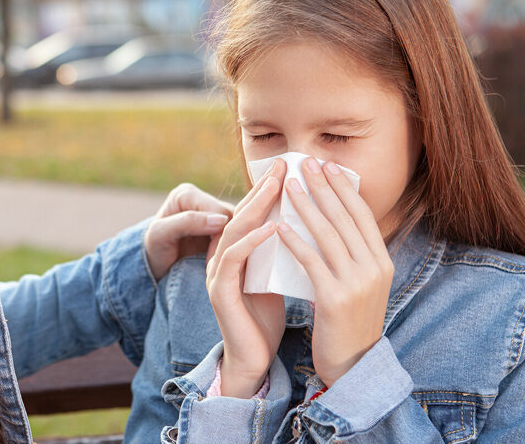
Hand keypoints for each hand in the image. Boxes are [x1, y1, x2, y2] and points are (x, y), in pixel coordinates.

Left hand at [145, 183, 234, 279]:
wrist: (155, 264)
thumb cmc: (154, 248)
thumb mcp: (161, 234)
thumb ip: (187, 222)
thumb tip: (221, 220)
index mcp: (187, 194)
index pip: (218, 210)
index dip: (221, 234)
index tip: (213, 260)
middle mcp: (203, 200)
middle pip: (232, 217)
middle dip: (230, 241)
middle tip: (225, 265)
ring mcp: (214, 214)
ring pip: (239, 227)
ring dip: (236, 246)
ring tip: (229, 266)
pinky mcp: (222, 229)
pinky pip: (238, 237)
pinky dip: (237, 249)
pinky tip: (234, 263)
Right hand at [206, 159, 287, 397]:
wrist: (254, 359)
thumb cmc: (267, 318)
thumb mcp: (276, 275)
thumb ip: (281, 250)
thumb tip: (307, 221)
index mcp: (235, 254)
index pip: (250, 215)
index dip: (267, 191)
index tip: (290, 169)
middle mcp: (222, 259)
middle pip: (239, 215)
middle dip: (261, 190)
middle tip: (283, 166)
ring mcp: (218, 275)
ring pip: (233, 231)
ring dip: (255, 207)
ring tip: (277, 187)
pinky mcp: (219, 292)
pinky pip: (233, 259)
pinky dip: (251, 241)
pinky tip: (271, 227)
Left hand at [276, 157, 393, 386]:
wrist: (351, 365)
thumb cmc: (348, 321)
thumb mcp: (358, 284)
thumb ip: (350, 255)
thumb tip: (330, 220)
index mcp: (382, 262)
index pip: (362, 216)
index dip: (344, 189)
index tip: (327, 166)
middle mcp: (374, 268)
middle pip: (345, 218)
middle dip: (323, 188)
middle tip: (305, 163)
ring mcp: (357, 283)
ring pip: (328, 235)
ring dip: (306, 207)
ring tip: (289, 186)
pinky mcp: (335, 299)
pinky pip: (311, 262)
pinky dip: (295, 241)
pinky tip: (279, 226)